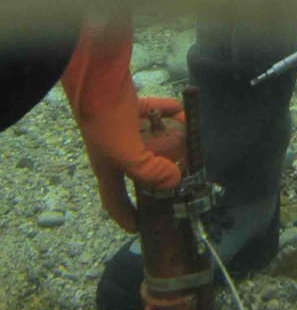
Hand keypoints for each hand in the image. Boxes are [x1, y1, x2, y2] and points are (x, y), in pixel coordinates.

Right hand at [63, 23, 184, 232]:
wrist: (97, 80)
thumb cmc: (105, 121)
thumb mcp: (127, 153)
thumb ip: (150, 171)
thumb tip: (173, 181)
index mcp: (107, 167)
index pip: (114, 200)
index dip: (126, 216)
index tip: (139, 229)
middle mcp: (113, 149)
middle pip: (136, 170)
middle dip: (155, 178)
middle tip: (176, 182)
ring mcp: (121, 126)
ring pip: (147, 140)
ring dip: (166, 143)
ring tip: (186, 147)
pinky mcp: (128, 105)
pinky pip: (152, 112)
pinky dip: (167, 112)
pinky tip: (182, 113)